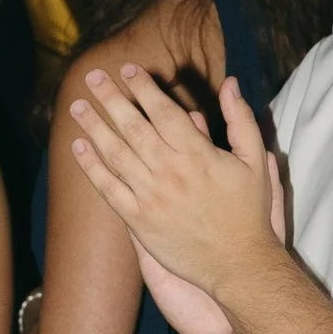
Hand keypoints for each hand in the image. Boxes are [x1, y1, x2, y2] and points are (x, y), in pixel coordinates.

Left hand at [67, 66, 285, 331]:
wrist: (238, 264)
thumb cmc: (249, 212)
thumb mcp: (255, 161)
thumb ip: (241, 119)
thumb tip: (229, 82)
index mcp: (197, 153)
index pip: (163, 111)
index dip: (143, 87)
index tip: (127, 69)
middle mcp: (170, 171)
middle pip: (132, 126)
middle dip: (110, 98)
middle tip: (92, 76)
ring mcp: (150, 196)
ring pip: (114, 153)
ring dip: (93, 126)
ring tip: (76, 106)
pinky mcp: (138, 220)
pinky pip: (108, 188)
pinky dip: (90, 166)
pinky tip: (78, 147)